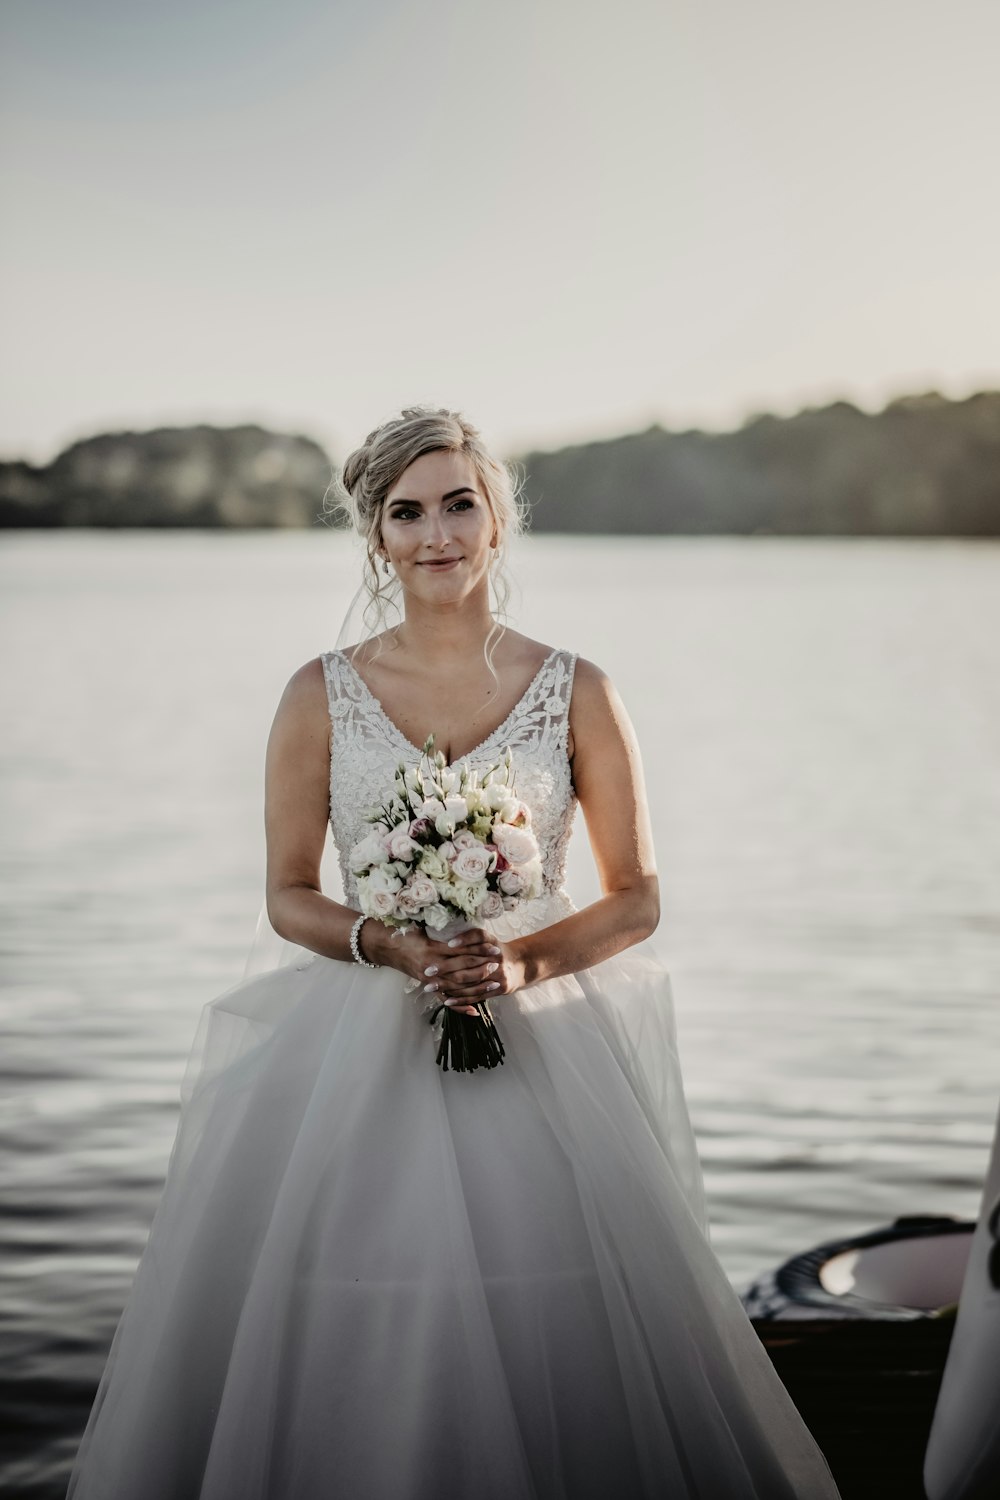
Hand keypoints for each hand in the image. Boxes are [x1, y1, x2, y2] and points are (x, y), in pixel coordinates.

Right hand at [364, 921, 522, 1016]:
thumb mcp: (421, 924)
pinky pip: (446, 999)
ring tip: (493, 984)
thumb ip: (440, 923)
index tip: (494, 947)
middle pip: (461, 970)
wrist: (385, 947)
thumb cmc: (404, 932)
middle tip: (497, 964)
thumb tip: (460, 911)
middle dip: (481, 967)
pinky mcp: (428, 987)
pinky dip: (460, 1006)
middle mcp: (430, 966)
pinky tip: (474, 1011)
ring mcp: (429, 980)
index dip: (478, 949)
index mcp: (431, 949)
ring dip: (476, 987)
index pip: (460, 950)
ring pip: (457, 987)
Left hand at [421, 927, 526, 1015]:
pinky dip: (460, 999)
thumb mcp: (487, 938)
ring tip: (429, 987)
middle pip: (469, 962)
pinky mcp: (499, 989)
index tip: (446, 944)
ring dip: (448, 986)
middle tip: (427, 970)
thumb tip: (443, 929)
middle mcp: (497, 958)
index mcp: (492, 942)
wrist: (521, 965)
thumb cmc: (495, 950)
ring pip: (470, 982)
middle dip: (446, 967)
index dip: (464, 939)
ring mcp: (499, 975)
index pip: (478, 936)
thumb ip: (471, 936)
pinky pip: (476, 995)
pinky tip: (445, 999)